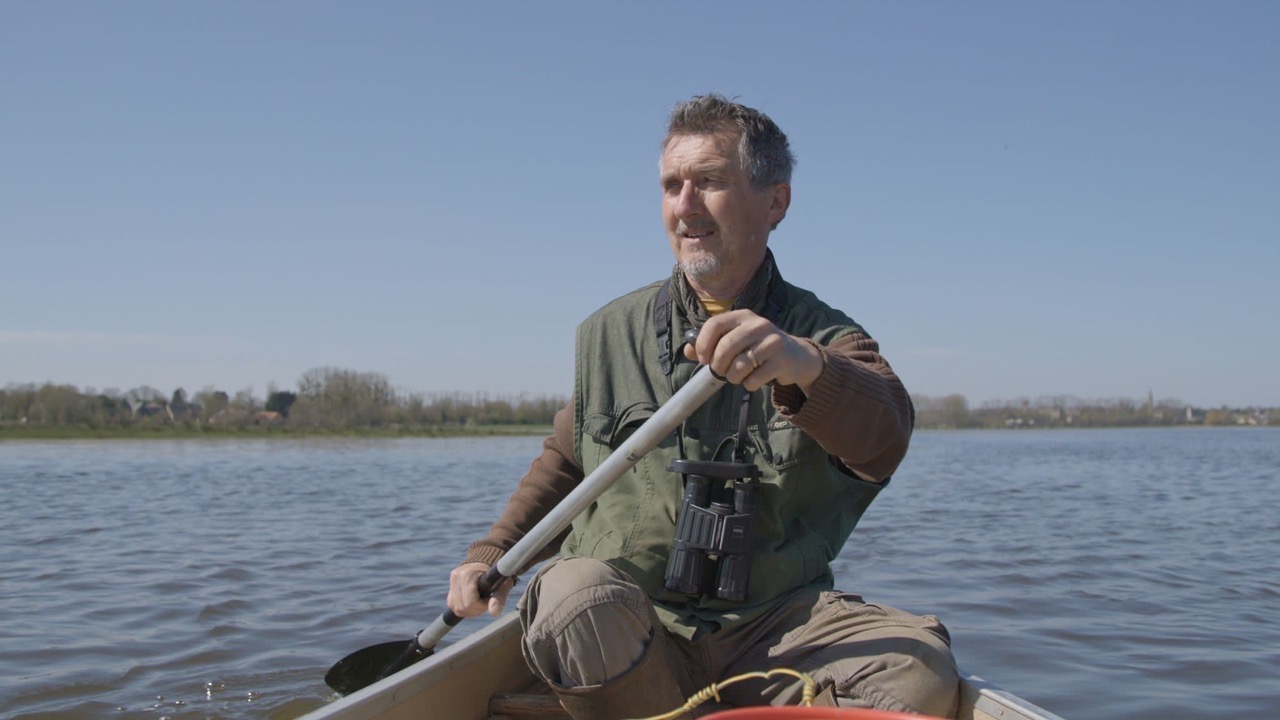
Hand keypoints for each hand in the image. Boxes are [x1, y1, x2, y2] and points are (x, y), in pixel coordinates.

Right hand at [447, 562, 514, 617]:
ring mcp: (452, 581)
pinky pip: (452, 605)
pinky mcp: (451, 586)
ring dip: (470, 611)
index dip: (482, 606)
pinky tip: (473, 603)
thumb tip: (494, 613)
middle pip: (462, 607)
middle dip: (476, 609)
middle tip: (486, 600)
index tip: (490, 597)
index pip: (470, 602)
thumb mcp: (502, 584)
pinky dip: (463, 608)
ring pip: (456, 608)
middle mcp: (456, 576)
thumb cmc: (497, 573)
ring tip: (481, 601)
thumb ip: (499, 598)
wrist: (489, 561)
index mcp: (468, 574)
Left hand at [683, 310, 822, 392]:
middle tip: (721, 372)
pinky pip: (754, 379)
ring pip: (739, 366)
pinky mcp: (782, 360)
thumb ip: (711, 345)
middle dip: (718, 365)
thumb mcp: (736, 341)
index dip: (703, 344)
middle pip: (726, 347)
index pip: (714, 324)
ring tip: (739, 375)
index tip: (703, 359)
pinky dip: (749, 384)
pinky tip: (756, 378)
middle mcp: (758, 324)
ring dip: (733, 377)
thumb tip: (688, 351)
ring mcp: (772, 341)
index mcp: (743, 316)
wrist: (796, 357)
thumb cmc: (758, 349)